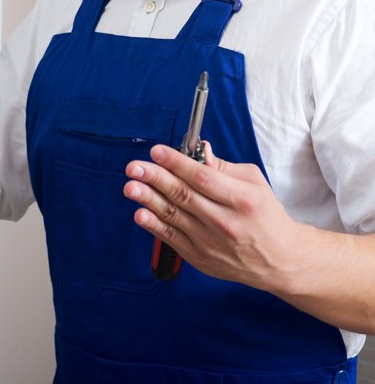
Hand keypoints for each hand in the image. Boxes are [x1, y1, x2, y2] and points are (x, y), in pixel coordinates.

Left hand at [123, 143, 301, 290]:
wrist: (281, 261)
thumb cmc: (267, 216)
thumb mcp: (255, 183)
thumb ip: (223, 167)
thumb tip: (199, 150)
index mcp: (242, 199)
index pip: (202, 177)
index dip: (177, 163)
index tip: (157, 151)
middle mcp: (225, 222)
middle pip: (184, 195)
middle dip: (155, 178)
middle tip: (135, 167)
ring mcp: (211, 243)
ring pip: (173, 216)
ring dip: (148, 199)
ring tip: (131, 186)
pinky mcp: (201, 258)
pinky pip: (172, 239)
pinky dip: (154, 226)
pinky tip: (140, 213)